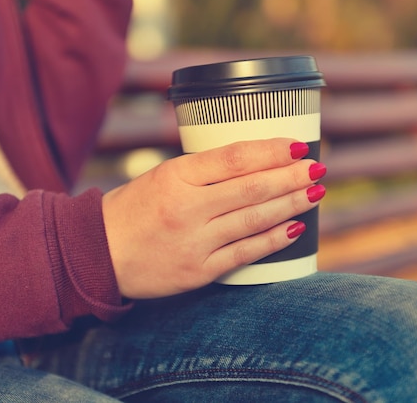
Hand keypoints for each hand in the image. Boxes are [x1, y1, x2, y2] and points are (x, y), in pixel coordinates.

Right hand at [102, 138, 325, 298]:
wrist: (98, 254)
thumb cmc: (133, 209)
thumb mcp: (162, 176)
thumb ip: (204, 172)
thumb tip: (258, 164)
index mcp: (175, 176)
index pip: (234, 157)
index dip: (271, 150)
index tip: (299, 146)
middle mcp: (186, 208)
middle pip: (251, 188)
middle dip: (290, 177)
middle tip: (318, 167)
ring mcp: (193, 242)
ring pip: (253, 219)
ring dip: (290, 204)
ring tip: (315, 192)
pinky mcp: (197, 271)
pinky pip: (244, 253)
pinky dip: (273, 239)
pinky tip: (296, 228)